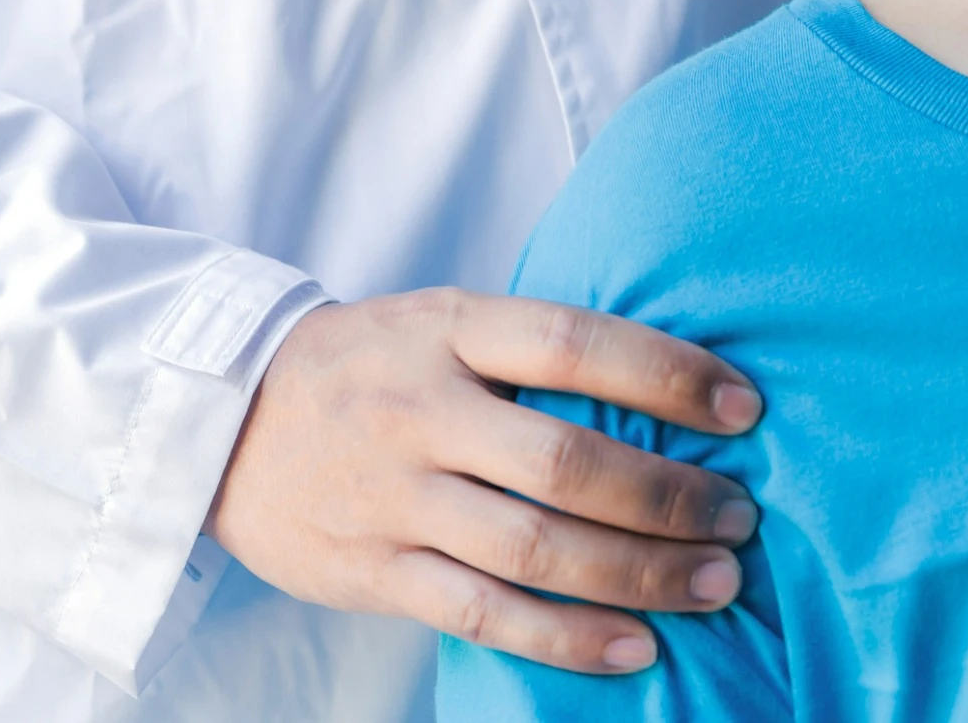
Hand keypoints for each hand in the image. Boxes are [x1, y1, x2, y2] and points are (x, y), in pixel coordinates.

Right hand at [206, 289, 761, 673]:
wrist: (224, 417)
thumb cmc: (367, 366)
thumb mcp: (437, 321)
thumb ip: (529, 350)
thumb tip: (670, 383)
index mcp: (447, 330)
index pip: (574, 343)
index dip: (668, 375)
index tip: (744, 407)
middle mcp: (422, 410)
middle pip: (567, 461)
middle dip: (670, 496)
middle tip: (739, 515)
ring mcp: (394, 495)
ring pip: (536, 546)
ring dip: (639, 572)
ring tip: (714, 582)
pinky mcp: (373, 570)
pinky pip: (485, 613)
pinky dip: (567, 636)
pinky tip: (636, 645)